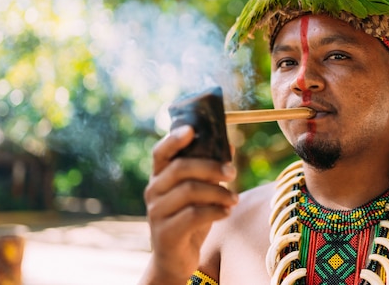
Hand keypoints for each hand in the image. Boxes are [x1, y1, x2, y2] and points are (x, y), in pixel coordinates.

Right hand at [142, 125, 237, 283]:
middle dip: (211, 167)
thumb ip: (210, 170)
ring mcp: (156, 212)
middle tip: (233, 171)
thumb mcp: (200, 193)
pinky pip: (193, 216)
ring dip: (218, 192)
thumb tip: (229, 146)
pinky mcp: (165, 233)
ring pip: (189, 191)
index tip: (192, 129)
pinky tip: (226, 212)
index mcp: (160, 177)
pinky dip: (215, 211)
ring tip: (235, 198)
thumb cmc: (189, 219)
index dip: (174, 139)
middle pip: (180, 168)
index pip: (161, 152)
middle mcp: (153, 191)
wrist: (175, 259)